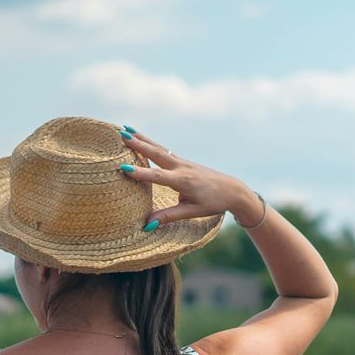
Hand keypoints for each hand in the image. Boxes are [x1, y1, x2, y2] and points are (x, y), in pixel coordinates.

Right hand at [119, 129, 256, 225]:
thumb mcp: (192, 212)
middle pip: (156, 153)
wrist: (233, 190)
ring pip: (159, 148)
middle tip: (121, 135)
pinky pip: (163, 150)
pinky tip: (141, 138)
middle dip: (138, 144)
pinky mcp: (183, 161)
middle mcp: (181, 167)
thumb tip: (147, 225)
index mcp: (183, 181)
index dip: (140, 173)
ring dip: (141, 138)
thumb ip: (169, 216)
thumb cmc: (214, 202)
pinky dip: (150, 143)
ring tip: (125, 129)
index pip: (158, 176)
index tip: (124, 169)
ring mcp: (182, 162)